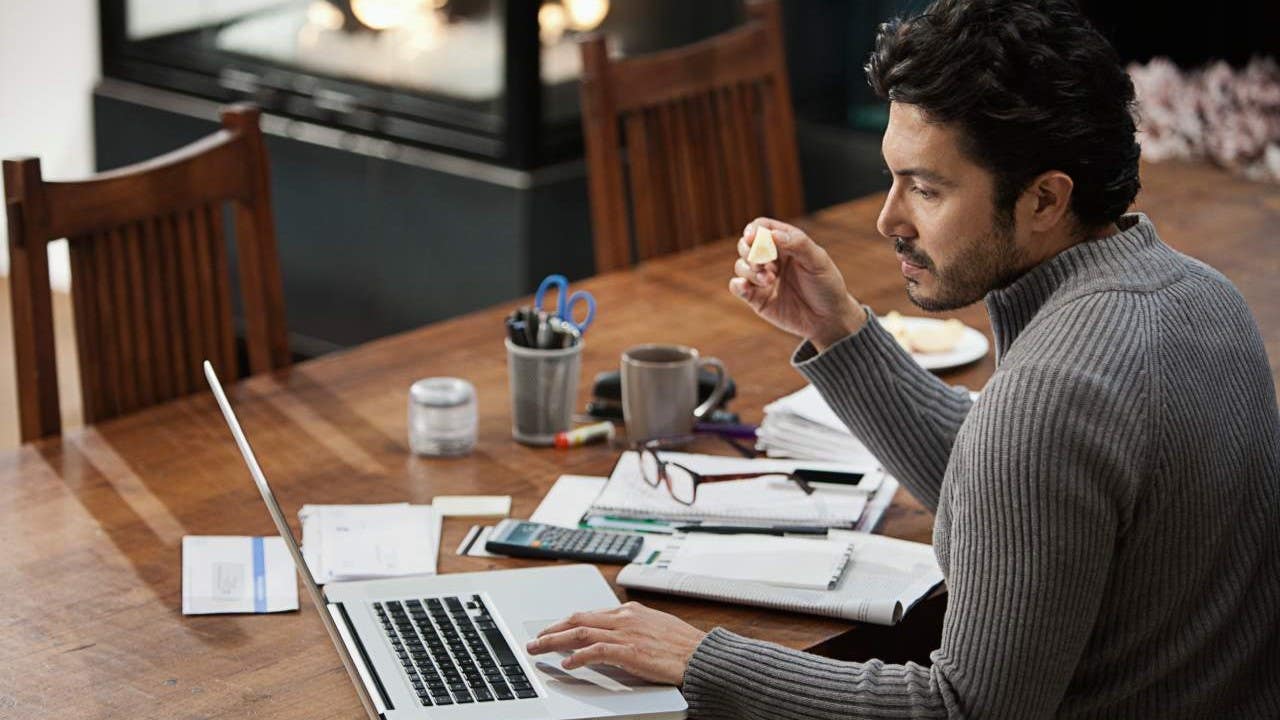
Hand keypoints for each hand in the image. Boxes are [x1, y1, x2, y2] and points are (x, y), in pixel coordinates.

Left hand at [524, 601, 706, 686]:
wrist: (702, 654)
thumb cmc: (683, 646)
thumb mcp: (655, 627)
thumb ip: (634, 627)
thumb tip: (616, 634)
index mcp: (630, 611)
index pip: (589, 613)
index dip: (566, 622)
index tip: (553, 630)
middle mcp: (624, 618)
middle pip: (578, 619)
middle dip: (552, 628)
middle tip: (535, 638)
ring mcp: (626, 633)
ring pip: (579, 631)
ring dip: (554, 640)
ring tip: (538, 648)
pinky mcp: (629, 651)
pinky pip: (595, 651)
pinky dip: (577, 656)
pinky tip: (567, 664)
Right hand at [730, 217, 867, 349]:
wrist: (828, 320)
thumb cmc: (827, 286)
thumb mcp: (818, 262)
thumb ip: (798, 244)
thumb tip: (773, 234)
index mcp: (786, 244)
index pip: (762, 227)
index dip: (754, 230)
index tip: (753, 238)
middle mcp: (772, 259)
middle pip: (746, 245)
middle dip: (750, 252)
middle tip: (762, 263)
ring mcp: (762, 278)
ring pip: (740, 266)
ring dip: (750, 271)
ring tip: (769, 281)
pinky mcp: (756, 298)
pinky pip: (736, 287)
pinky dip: (737, 285)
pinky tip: (746, 287)